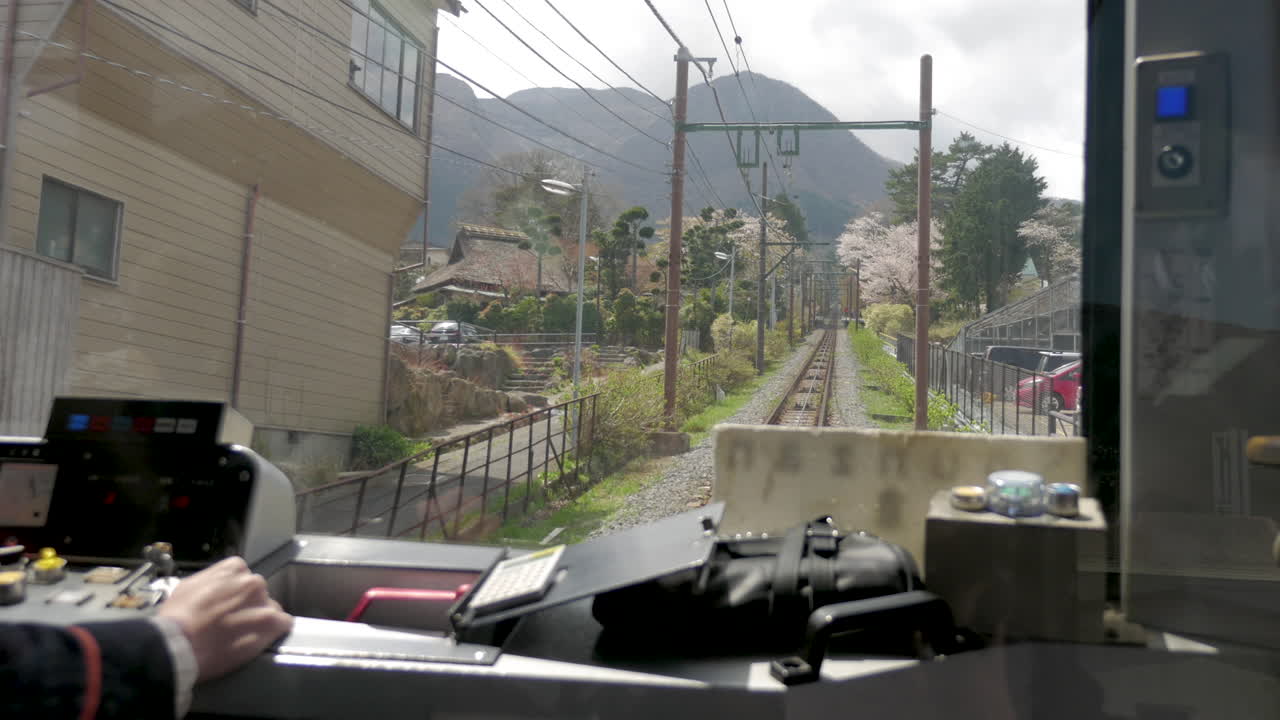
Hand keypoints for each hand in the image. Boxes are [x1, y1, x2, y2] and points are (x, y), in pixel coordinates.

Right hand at [157, 556, 292, 682]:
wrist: (179, 643)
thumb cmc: (177, 618)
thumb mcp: (189, 586)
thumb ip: (211, 581)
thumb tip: (217, 587)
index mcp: (234, 568)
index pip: (244, 579)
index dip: (236, 596)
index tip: (228, 607)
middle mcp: (252, 581)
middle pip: (258, 595)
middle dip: (249, 608)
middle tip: (233, 624)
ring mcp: (263, 602)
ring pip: (271, 610)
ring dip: (260, 621)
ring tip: (242, 636)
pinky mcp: (270, 623)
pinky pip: (283, 624)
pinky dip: (274, 633)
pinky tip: (259, 641)